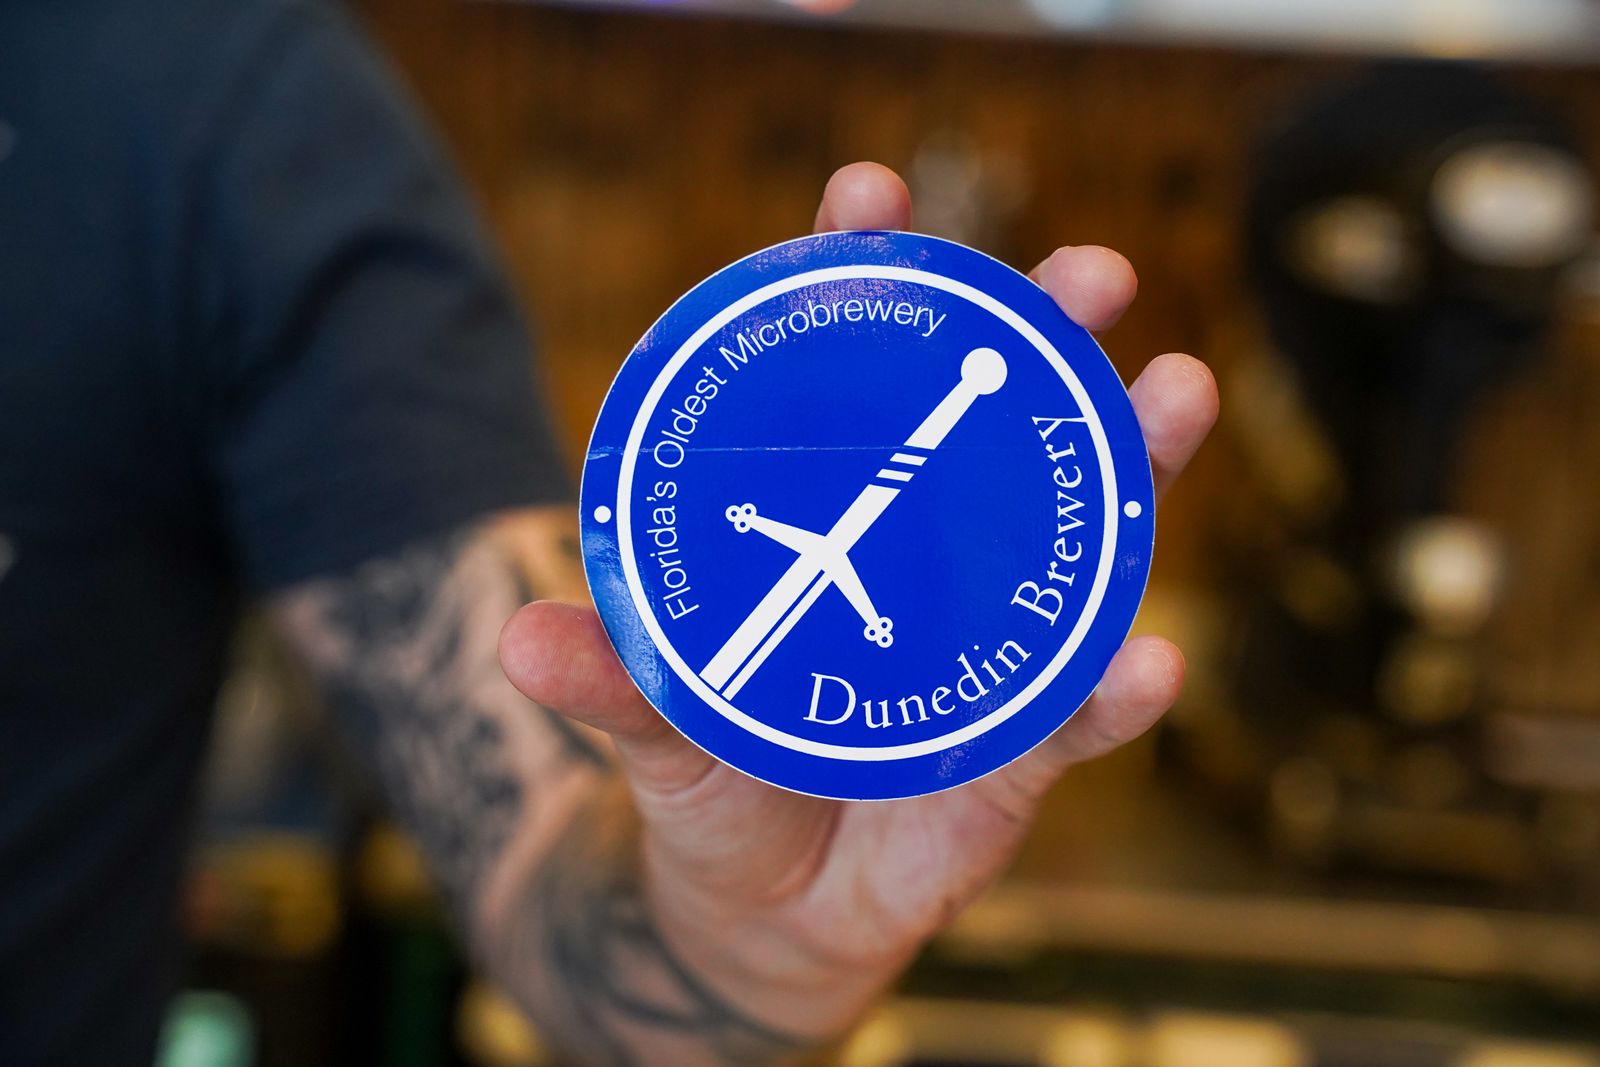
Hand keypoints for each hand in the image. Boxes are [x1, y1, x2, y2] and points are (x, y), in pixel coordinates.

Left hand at [499, 162, 1217, 1042]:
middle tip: (1093, 272)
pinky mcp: (1019, 757)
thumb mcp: (654, 726)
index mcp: (835, 530)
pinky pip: (1075, 716)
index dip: (865, 285)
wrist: (762, 916)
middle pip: (996, 433)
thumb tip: (518, 639)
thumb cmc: (714, 783)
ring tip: (1175, 391)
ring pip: (1074, 543)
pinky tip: (1147, 660)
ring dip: (1133, 466)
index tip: (870, 195)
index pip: (852, 382)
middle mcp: (928, 565)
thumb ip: (608, 682)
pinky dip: (1113, 689)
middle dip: (1046, 340)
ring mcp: (986, 650)